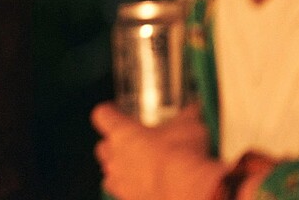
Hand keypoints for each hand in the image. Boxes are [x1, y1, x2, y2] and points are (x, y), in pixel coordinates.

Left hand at [92, 102, 223, 199]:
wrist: (190, 192)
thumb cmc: (183, 154)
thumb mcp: (190, 125)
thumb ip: (188, 115)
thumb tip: (196, 107)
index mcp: (123, 132)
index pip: (102, 115)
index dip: (108, 112)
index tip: (114, 110)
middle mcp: (116, 158)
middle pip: (102, 147)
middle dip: (113, 145)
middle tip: (132, 143)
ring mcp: (121, 183)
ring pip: (110, 175)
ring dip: (121, 171)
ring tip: (140, 169)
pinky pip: (125, 195)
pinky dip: (134, 192)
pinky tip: (151, 189)